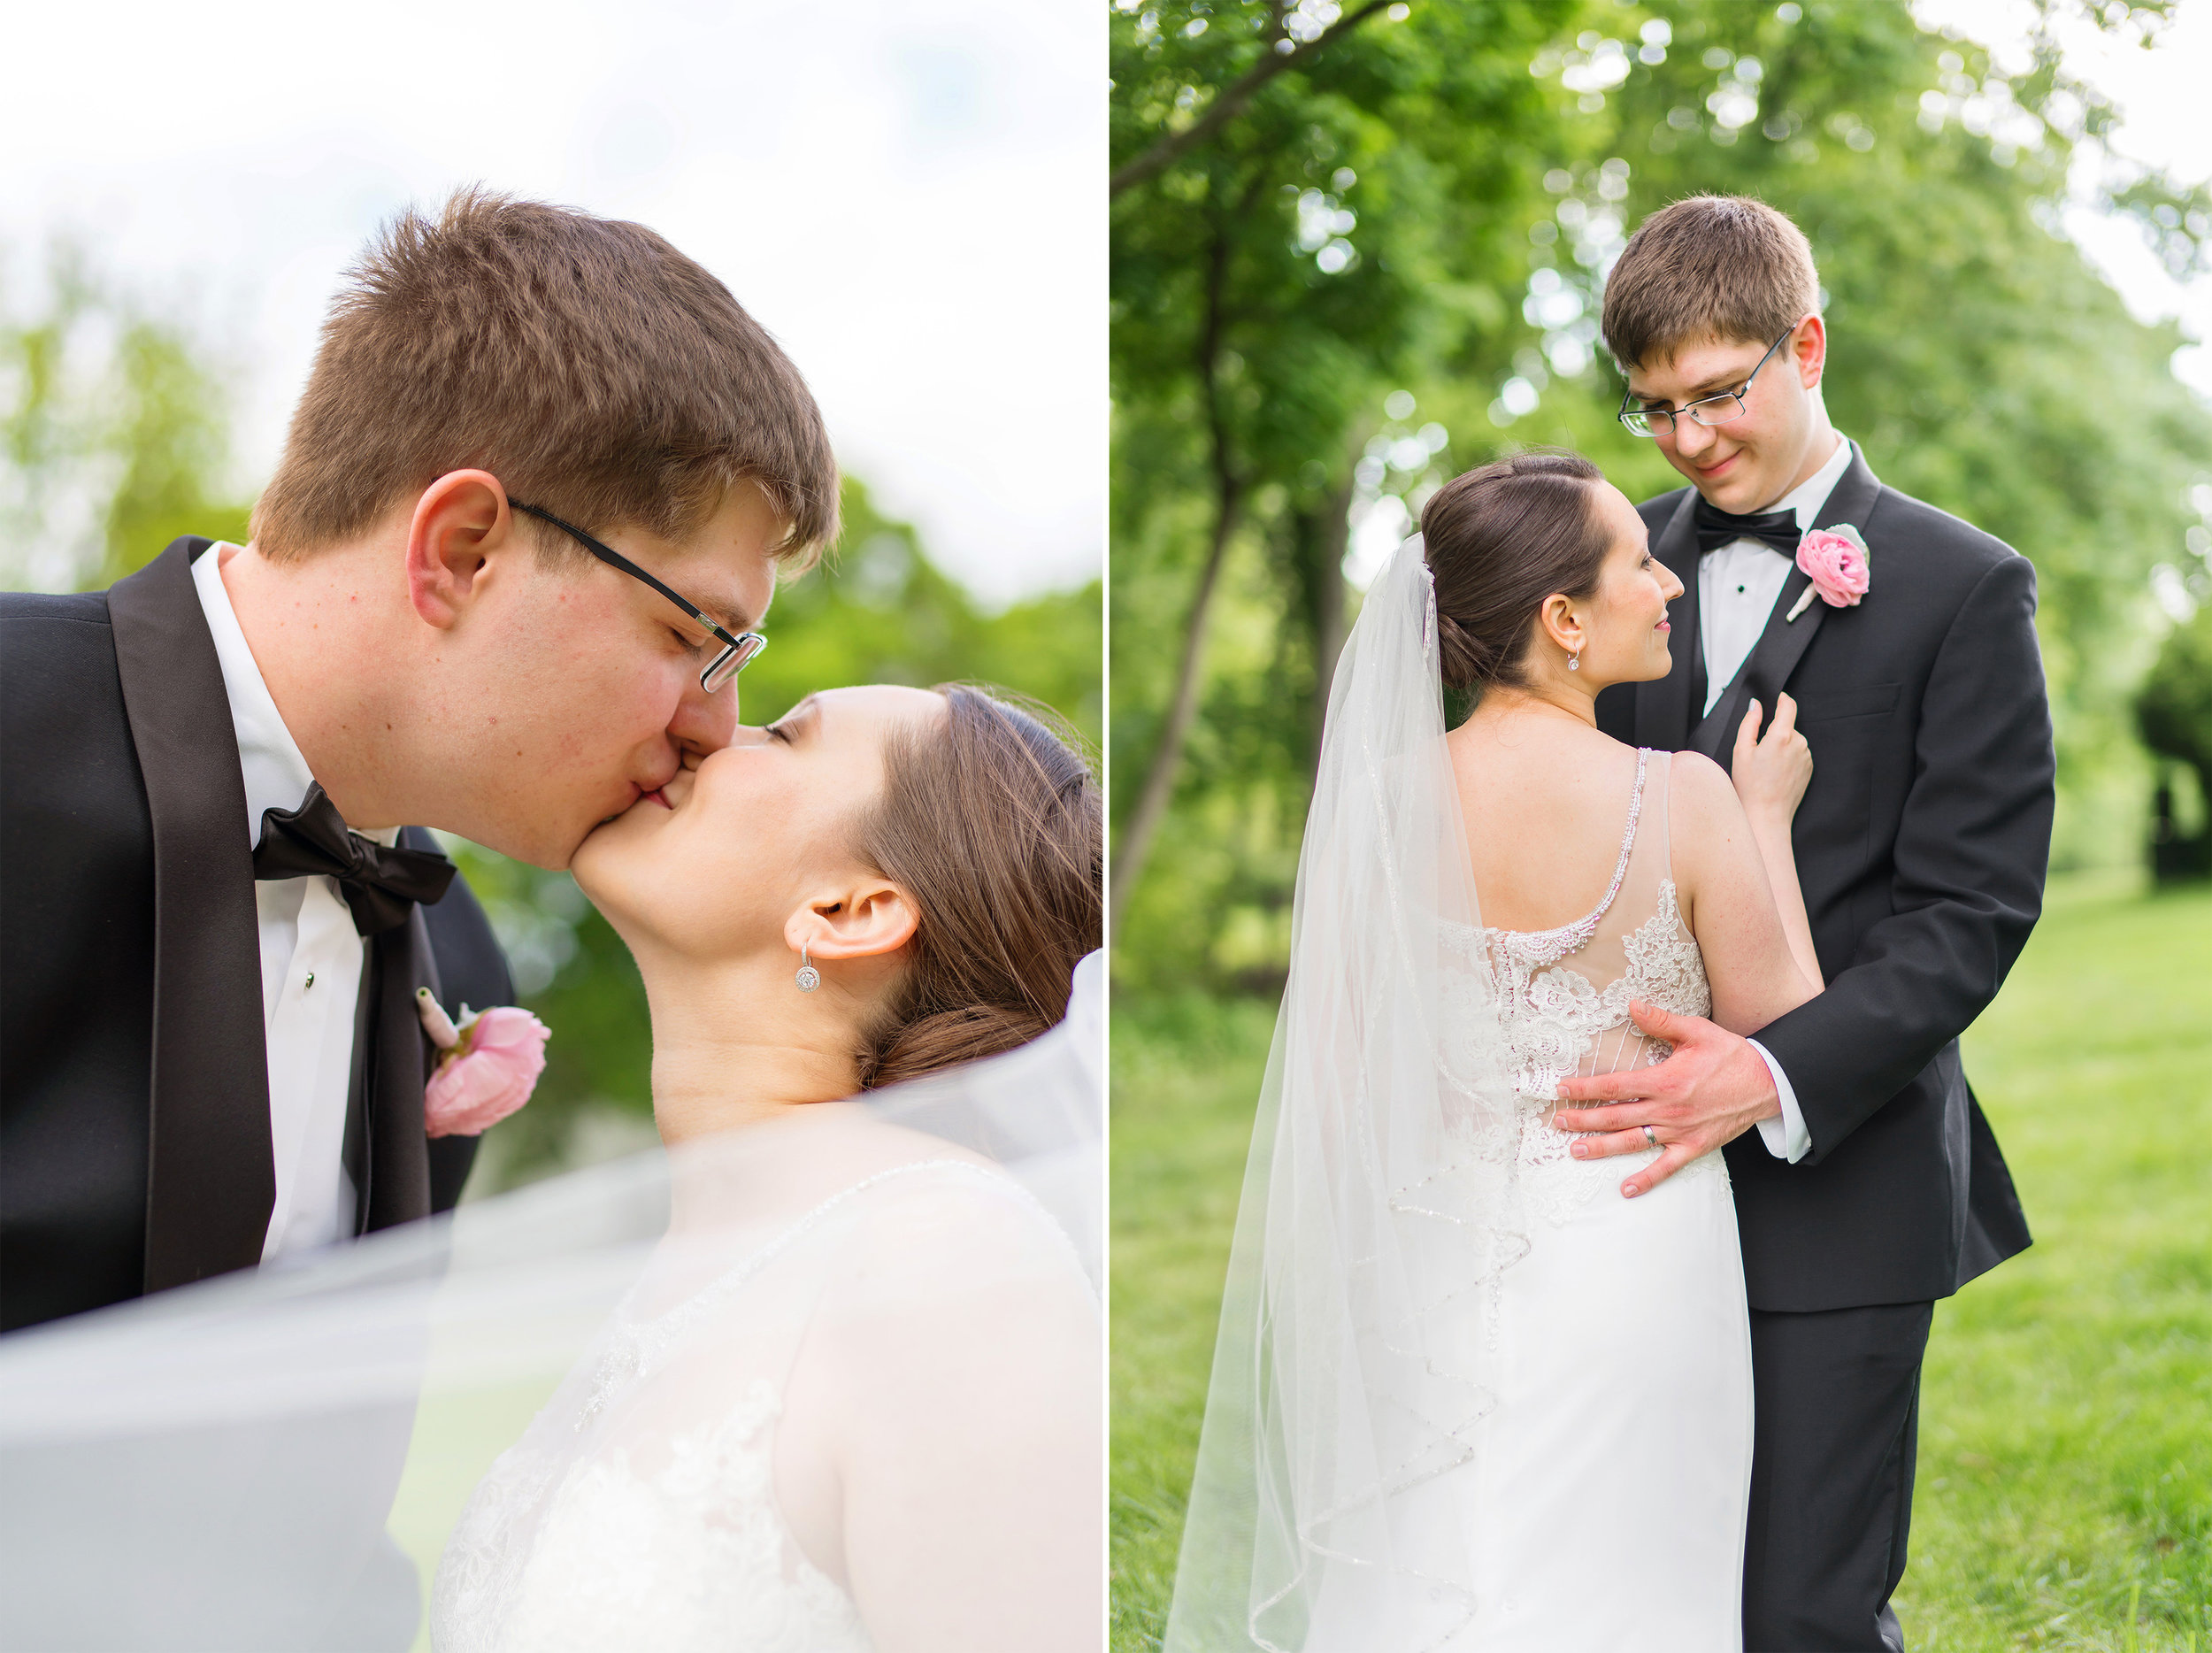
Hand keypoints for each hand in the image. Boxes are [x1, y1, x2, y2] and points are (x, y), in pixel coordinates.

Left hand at [1549, 1002, 1780, 1197]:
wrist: (1768, 1082)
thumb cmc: (1730, 1055)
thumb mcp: (1696, 1030)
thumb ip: (1661, 1020)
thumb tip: (1632, 1004)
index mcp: (1665, 1080)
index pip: (1615, 1086)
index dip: (1585, 1088)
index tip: (1562, 1089)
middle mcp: (1668, 1109)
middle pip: (1616, 1117)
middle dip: (1584, 1119)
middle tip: (1558, 1121)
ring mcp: (1681, 1131)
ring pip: (1634, 1142)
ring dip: (1603, 1148)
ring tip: (1576, 1150)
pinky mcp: (1695, 1147)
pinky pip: (1667, 1167)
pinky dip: (1646, 1179)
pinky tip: (1625, 1189)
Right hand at [1731, 693, 1812, 824]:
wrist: (1767, 814)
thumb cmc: (1750, 786)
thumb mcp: (1741, 751)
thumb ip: (1750, 723)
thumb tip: (1756, 706)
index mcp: (1781, 736)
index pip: (1788, 706)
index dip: (1782, 699)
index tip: (1777, 698)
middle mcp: (1799, 743)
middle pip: (1788, 726)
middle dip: (1774, 732)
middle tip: (1758, 751)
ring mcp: (1806, 756)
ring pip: (1793, 740)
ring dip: (1782, 745)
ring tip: (1767, 766)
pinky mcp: (1810, 767)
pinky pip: (1798, 754)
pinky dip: (1788, 757)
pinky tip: (1776, 773)